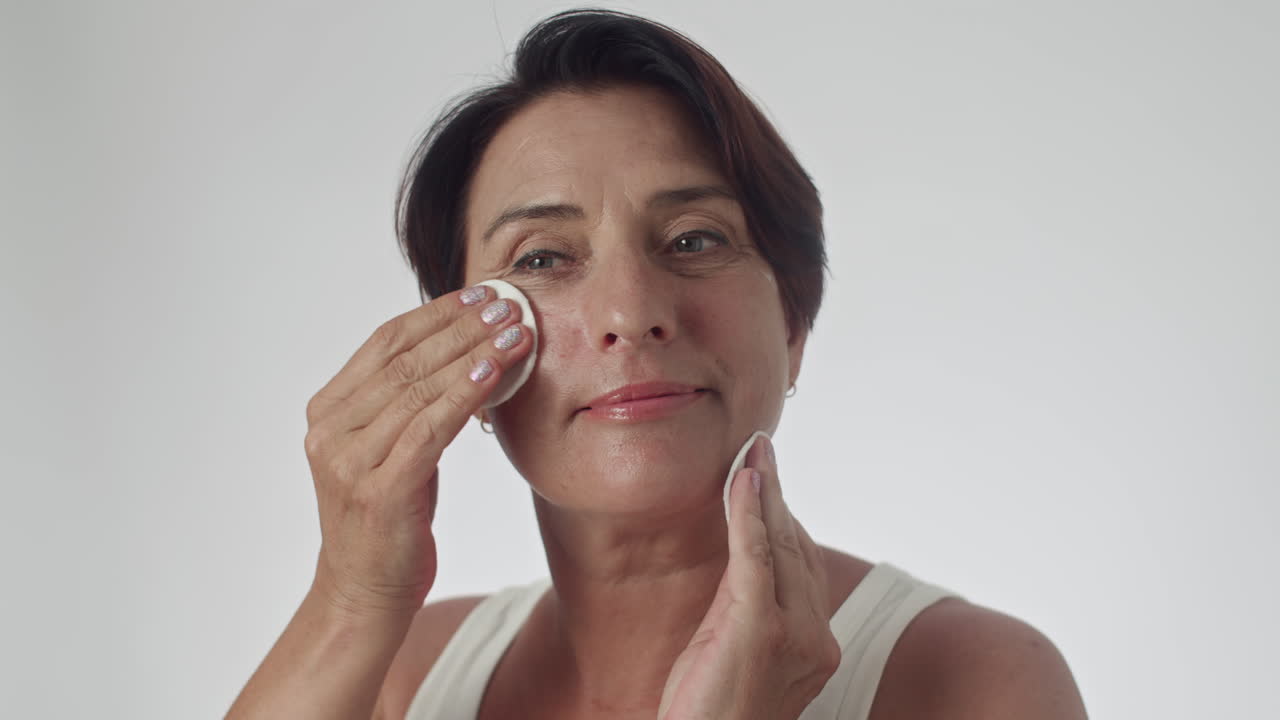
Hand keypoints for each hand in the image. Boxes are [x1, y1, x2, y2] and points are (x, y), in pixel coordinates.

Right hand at [301, 284, 532, 618]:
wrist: (366, 591)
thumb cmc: (389, 518)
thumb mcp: (393, 449)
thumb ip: (410, 404)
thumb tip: (464, 349)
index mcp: (328, 412)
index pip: (385, 343)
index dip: (434, 314)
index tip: (478, 294)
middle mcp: (331, 431)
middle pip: (404, 360)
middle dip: (461, 326)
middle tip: (507, 303)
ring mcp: (350, 461)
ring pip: (419, 389)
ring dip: (473, 353)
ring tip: (514, 331)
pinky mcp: (379, 490)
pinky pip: (430, 428)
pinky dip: (464, 395)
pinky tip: (494, 372)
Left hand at [657, 435, 840, 719]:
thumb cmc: (708, 715)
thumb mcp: (731, 650)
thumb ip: (745, 605)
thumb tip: (744, 555)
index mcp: (815, 645)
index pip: (802, 566)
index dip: (783, 518)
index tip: (768, 480)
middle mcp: (816, 638)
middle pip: (796, 548)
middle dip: (776, 495)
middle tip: (760, 450)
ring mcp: (796, 635)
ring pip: (780, 545)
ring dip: (764, 492)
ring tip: (752, 453)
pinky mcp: (761, 628)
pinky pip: (755, 555)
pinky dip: (748, 511)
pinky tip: (743, 480)